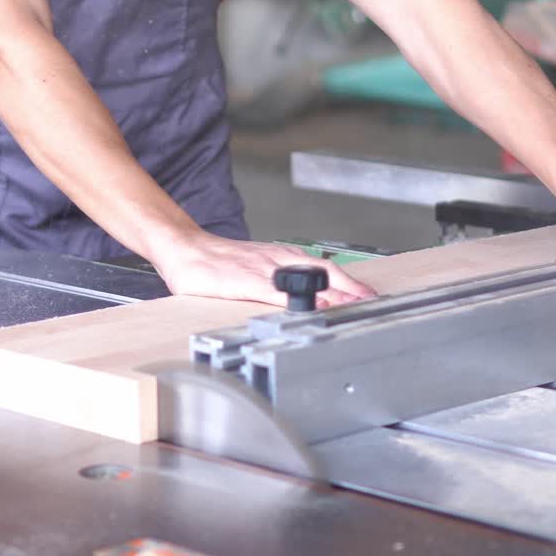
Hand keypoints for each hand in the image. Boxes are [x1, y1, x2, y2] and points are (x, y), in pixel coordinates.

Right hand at [154, 232, 375, 306]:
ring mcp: (260, 270)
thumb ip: (281, 282)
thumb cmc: (219, 262)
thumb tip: (312, 299)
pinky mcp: (242, 281)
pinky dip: (293, 299)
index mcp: (281, 257)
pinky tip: (307, 307)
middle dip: (348, 290)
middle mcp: (276, 260)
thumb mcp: (256, 267)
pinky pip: (272, 291)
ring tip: (352, 306)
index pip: (324, 269)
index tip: (369, 298)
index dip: (349, 284)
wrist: (185, 248)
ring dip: (330, 293)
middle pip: (321, 272)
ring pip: (303, 280)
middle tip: (370, 304)